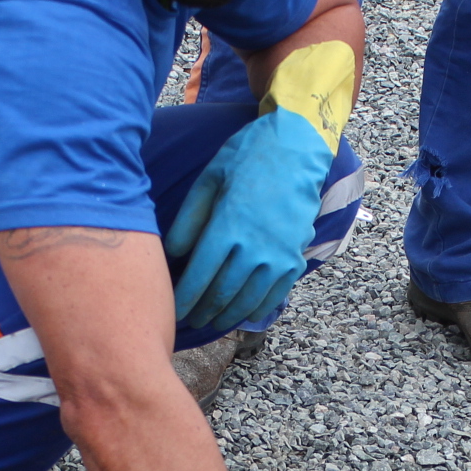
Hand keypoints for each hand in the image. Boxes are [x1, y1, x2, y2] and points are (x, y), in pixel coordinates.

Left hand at [163, 108, 329, 330]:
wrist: (297, 149)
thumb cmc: (247, 158)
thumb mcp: (210, 179)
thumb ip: (189, 219)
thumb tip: (174, 254)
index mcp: (227, 226)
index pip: (199, 275)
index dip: (185, 298)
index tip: (173, 311)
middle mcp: (254, 247)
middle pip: (222, 292)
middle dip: (203, 311)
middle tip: (189, 321)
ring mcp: (278, 255)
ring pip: (247, 299)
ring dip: (227, 315)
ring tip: (211, 321)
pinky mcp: (295, 257)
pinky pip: (274, 294)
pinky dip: (256, 309)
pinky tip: (243, 314)